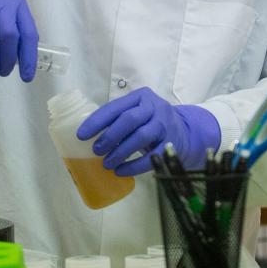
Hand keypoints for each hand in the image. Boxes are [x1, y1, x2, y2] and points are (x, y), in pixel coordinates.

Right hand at [0, 0, 38, 79]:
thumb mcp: (7, 12)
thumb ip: (18, 32)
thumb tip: (25, 63)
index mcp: (16, 2)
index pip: (27, 33)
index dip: (29, 57)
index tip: (26, 77)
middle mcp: (0, 1)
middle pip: (8, 35)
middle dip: (7, 60)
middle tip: (4, 73)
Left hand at [75, 87, 218, 176]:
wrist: (184, 131)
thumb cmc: (151, 122)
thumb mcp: (138, 112)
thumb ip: (119, 118)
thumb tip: (89, 135)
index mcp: (140, 97)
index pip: (115, 107)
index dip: (96, 121)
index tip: (81, 135)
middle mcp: (154, 107)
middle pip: (128, 119)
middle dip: (109, 136)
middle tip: (96, 150)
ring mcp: (164, 125)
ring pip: (140, 137)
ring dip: (120, 152)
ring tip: (106, 163)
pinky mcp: (170, 144)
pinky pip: (150, 157)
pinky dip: (133, 166)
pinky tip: (121, 171)